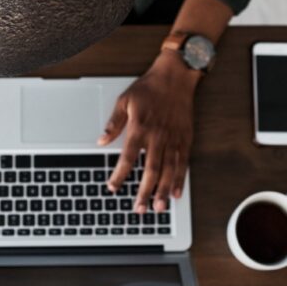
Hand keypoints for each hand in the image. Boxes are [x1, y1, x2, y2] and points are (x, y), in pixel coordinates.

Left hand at [98, 52, 200, 212]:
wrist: (176, 76)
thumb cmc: (149, 88)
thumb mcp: (125, 101)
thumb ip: (114, 123)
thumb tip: (101, 140)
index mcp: (140, 128)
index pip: (128, 157)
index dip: (120, 174)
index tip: (113, 187)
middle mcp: (157, 136)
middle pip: (150, 170)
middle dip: (144, 191)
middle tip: (139, 209)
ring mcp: (173, 139)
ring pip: (168, 170)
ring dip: (163, 190)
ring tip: (158, 207)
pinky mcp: (185, 139)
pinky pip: (183, 163)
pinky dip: (180, 179)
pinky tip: (176, 193)